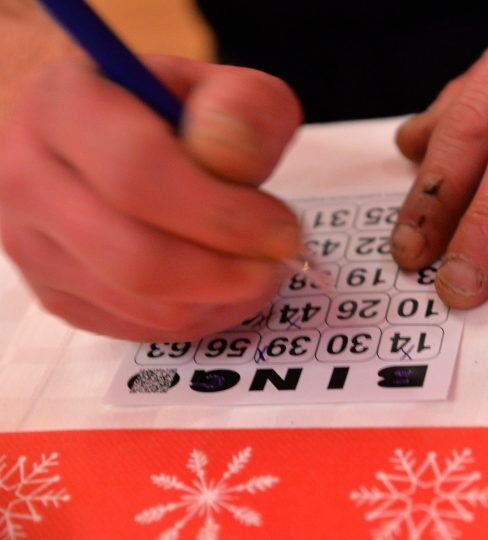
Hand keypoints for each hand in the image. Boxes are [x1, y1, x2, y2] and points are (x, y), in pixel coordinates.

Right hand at [0, 55, 302, 339]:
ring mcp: (32, 246)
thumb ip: (245, 108)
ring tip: (259, 265)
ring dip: (223, 299)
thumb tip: (233, 161)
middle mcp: (28, 178)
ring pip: (142, 306)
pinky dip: (200, 317)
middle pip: (137, 259)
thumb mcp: (222, 86)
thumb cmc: (170, 112)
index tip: (283, 228)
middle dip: (229, 271)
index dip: (224, 214)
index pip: (138, 174)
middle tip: (279, 257)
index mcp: (64, 106)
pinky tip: (225, 284)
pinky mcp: (55, 295)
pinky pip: (139, 330)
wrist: (104, 138)